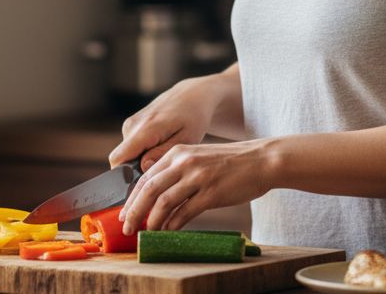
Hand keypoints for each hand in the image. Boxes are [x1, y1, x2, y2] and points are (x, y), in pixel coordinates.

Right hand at [108, 75, 221, 172]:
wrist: (191, 96)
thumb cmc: (193, 118)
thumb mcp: (186, 139)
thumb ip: (162, 154)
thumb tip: (143, 167)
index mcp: (145, 129)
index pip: (118, 159)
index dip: (124, 177)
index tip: (143, 185)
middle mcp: (132, 125)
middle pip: (121, 160)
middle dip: (135, 172)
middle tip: (160, 172)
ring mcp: (130, 124)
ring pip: (126, 155)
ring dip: (140, 162)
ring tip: (164, 157)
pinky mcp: (131, 125)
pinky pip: (130, 147)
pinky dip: (142, 153)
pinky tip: (160, 147)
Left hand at [118, 139, 272, 233]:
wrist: (261, 160)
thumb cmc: (230, 162)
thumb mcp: (198, 157)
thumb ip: (177, 171)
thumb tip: (156, 196)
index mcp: (177, 153)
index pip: (145, 177)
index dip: (132, 198)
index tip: (125, 213)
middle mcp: (184, 162)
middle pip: (149, 189)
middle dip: (134, 211)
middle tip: (128, 227)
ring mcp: (198, 177)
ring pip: (164, 202)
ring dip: (152, 221)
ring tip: (147, 233)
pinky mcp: (212, 192)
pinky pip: (185, 212)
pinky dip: (173, 225)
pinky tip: (169, 231)